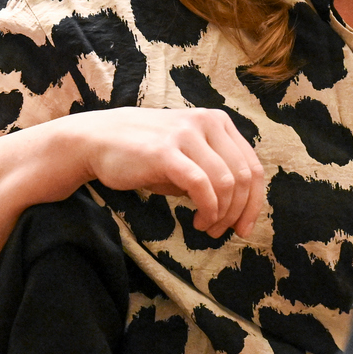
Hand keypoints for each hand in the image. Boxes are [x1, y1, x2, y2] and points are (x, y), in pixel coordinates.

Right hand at [62, 108, 265, 238]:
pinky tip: (198, 220)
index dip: (255, 202)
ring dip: (221, 214)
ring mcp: (186, 134)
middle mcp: (207, 122)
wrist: (97, 140)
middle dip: (238, 212)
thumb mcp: (188, 156)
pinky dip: (208, 209)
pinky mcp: (166, 151)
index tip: (244, 228)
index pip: (253, 166)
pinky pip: (201, 185)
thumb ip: (215, 172)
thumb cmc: (144, 154)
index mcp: (217, 121)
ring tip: (205, 227)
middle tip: (221, 232)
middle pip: (244, 177)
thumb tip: (241, 208)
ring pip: (227, 183)